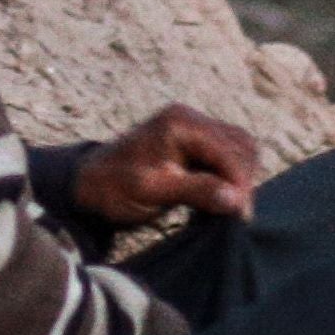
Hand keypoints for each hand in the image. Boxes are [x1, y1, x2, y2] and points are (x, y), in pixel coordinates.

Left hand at [71, 107, 262, 229]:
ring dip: (240, 177)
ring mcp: (193, 128)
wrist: (90, 183)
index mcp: (179, 123)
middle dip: (243, 179)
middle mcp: (190, 119)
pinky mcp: (194, 141)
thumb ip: (195, 190)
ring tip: (231, 207)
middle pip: (240, 145)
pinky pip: (226, 154)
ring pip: (238, 149)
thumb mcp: (152, 191)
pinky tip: (222, 197)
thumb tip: (235, 199)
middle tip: (237, 215)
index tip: (241, 215)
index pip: (227, 151)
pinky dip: (230, 175)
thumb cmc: (114, 187)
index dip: (239, 183)